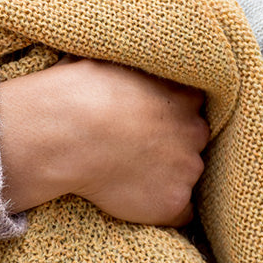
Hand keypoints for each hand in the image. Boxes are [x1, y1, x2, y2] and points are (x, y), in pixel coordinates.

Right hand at [0, 59, 209, 225]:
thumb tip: (118, 49)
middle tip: (137, 151)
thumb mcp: (108, 59)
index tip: (149, 122)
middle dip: (173, 146)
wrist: (68, 134)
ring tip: (130, 177)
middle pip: (194, 141)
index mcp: (183, 93)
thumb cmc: (78, 92)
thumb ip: (128, 63)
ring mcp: (187, 168)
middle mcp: (194, 129)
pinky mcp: (173, 202)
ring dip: (168, 177)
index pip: (192, 106)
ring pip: (188, 176)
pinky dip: (165, 209)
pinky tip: (140, 202)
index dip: (170, 115)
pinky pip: (182, 213)